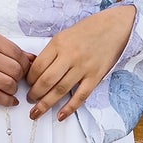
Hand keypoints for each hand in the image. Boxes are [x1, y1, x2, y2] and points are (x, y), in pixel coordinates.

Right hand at [0, 26, 31, 107]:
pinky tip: (11, 100)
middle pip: (16, 69)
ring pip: (9, 84)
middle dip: (20, 77)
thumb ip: (7, 47)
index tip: (23, 69)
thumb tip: (32, 59)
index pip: (18, 53)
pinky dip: (8, 100)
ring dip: (14, 89)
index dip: (25, 64)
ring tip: (9, 87)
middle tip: (16, 78)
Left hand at [22, 3, 136, 121]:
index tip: (27, 84)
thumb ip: (52, 52)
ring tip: (37, 112)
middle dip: (34, 94)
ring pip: (60, 90)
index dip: (29, 78)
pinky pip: (80, 96)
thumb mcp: (64, 35)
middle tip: (29, 100)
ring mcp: (83, 67)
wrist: (115, 26)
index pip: (38, 66)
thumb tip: (36, 70)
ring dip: (46, 104)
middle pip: (46, 81)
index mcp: (59, 43)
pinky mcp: (95, 76)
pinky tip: (60, 116)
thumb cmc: (88, 30)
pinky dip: (69, 108)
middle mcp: (70, 56)